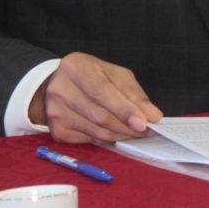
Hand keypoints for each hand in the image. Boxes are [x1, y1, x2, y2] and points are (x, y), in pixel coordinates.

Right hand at [30, 52, 163, 143]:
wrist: (59, 85)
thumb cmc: (92, 76)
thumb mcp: (115, 75)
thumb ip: (134, 94)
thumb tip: (152, 115)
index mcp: (76, 67)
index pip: (102, 92)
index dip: (124, 109)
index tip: (144, 123)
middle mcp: (60, 90)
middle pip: (100, 115)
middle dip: (128, 126)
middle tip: (148, 130)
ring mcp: (56, 111)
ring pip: (97, 131)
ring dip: (121, 134)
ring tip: (136, 131)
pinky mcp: (57, 130)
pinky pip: (89, 139)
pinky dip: (107, 138)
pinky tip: (115, 132)